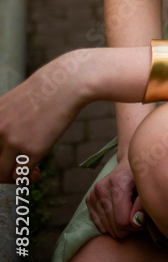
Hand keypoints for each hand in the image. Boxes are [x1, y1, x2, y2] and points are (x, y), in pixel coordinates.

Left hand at [0, 54, 84, 182]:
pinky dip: (28, 178)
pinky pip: (21, 175)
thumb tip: (6, 144)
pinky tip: (36, 172)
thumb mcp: (13, 103)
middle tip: (16, 170)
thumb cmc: (45, 91)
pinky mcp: (31, 149)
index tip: (7, 157)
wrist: (67, 84)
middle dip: (3, 170)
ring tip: (28, 173)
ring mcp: (13, 140)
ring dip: (13, 177)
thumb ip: (3, 123)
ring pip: (2, 173)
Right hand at [87, 157, 145, 239]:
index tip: (143, 218)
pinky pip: (99, 225)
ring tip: (130, 213)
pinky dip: (111, 224)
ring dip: (120, 227)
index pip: (123, 221)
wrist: (129, 163)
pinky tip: (119, 213)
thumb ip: (144, 205)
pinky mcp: (89, 198)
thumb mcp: (149, 187)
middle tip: (138, 217)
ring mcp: (93, 193)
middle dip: (129, 228)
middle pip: (115, 227)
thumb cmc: (143, 176)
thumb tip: (137, 222)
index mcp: (117, 183)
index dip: (136, 225)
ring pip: (107, 229)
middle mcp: (102, 188)